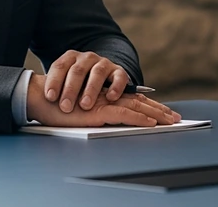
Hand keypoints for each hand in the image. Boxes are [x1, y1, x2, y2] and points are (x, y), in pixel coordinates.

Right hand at [27, 74, 180, 126]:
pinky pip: (124, 114)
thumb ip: (97, 111)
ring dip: (155, 113)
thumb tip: (114, 119)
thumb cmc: (57, 106)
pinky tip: (151, 122)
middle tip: (176, 117)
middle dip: (159, 109)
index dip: (150, 105)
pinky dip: (140, 118)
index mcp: (104, 95)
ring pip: (136, 105)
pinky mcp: (98, 109)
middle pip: (139, 100)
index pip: (133, 98)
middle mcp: (107, 95)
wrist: (41, 98)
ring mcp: (104, 101)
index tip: (165, 112)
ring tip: (170, 120)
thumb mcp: (81, 110)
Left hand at [44, 50, 130, 111]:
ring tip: (85, 105)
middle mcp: (87, 58)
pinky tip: (110, 97)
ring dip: (91, 89)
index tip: (49, 97)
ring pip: (97, 72)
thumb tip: (32, 102)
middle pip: (77, 70)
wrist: (100, 78)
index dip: (54, 81)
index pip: (60, 66)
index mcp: (70, 58)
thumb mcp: (64, 84)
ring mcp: (103, 63)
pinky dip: (116, 86)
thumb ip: (54, 90)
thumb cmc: (77, 86)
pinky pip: (119, 76)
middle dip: (70, 89)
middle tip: (65, 107)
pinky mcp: (118, 71)